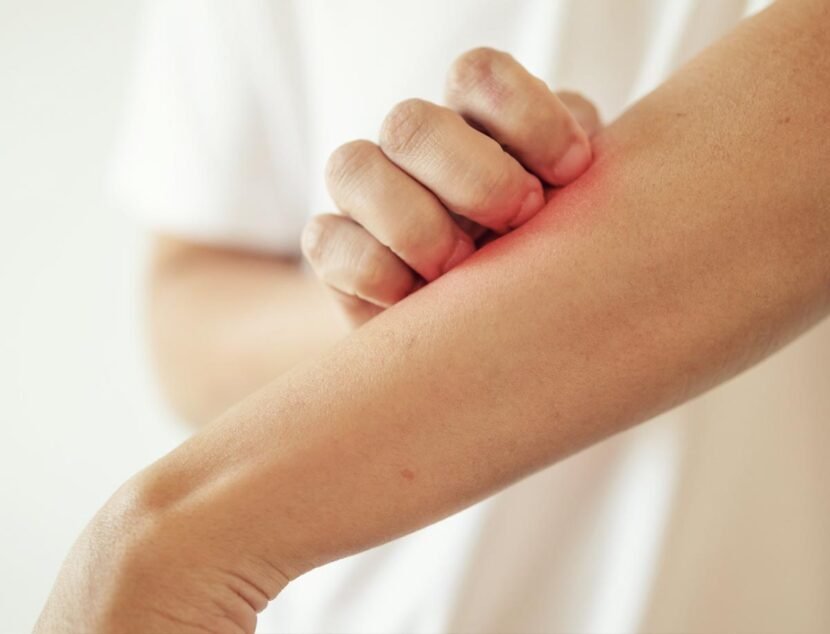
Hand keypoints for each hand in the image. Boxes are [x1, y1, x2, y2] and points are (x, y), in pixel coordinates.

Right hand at [302, 47, 599, 324]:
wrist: (490, 333)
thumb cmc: (542, 264)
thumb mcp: (574, 214)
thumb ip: (576, 179)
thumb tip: (576, 165)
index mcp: (477, 122)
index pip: (479, 75)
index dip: (527, 116)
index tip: (572, 173)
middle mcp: (415, 147)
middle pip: (412, 122)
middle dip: (474, 178)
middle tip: (517, 224)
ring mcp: (366, 192)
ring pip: (353, 165)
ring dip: (416, 226)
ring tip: (459, 272)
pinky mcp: (334, 246)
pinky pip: (326, 239)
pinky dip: (376, 272)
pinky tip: (416, 301)